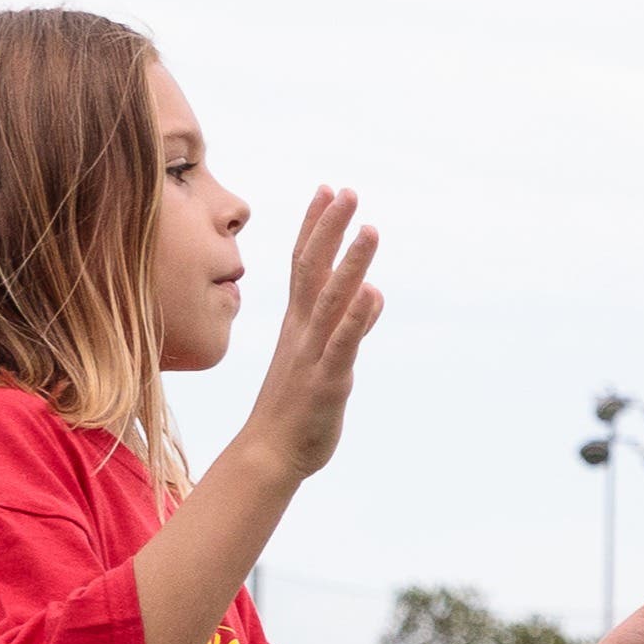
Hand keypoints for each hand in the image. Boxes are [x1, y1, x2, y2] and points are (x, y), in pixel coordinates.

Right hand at [239, 187, 381, 481]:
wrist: (270, 454)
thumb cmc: (296, 403)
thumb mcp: (322, 355)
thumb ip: (347, 322)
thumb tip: (373, 290)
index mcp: (299, 322)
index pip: (303, 263)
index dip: (316, 225)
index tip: (328, 189)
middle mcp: (303, 330)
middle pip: (313, 269)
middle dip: (330, 228)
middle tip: (346, 190)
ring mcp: (313, 353)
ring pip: (332, 300)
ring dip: (351, 263)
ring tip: (369, 227)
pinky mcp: (327, 380)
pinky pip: (342, 344)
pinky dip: (357, 318)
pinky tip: (372, 292)